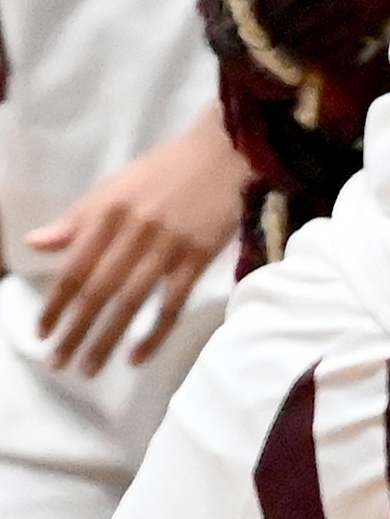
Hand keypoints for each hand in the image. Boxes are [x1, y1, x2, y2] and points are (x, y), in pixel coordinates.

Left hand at [23, 114, 242, 376]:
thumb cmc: (166, 169)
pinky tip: (137, 356)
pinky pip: (173, 301)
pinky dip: (154, 332)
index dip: (55, 303)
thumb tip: (34, 243)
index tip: (41, 333)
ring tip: (87, 368)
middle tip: (57, 363)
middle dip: (75, 330)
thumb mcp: (114, 186)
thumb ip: (76, 219)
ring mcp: (169, 244)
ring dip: (106, 339)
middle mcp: (135, 231)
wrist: (227, 149)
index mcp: (109, 212)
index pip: (74, 267)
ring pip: (130, 301)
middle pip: (98, 290)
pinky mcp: (200, 254)